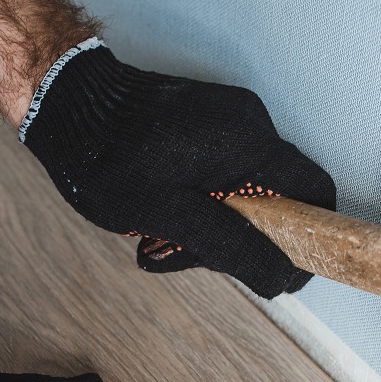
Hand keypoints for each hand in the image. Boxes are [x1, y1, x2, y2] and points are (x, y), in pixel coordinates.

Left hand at [20, 39, 336, 298]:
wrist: (65, 104)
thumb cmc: (106, 157)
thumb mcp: (170, 216)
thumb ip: (231, 247)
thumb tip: (279, 277)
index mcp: (249, 143)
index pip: (315, 192)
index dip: (311, 239)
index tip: (286, 271)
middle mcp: (249, 124)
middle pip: (278, 198)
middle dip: (242, 239)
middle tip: (193, 257)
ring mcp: (229, 119)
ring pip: (247, 191)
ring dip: (214, 225)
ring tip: (163, 238)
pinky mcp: (209, 122)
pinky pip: (225, 173)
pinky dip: (202, 203)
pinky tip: (164, 216)